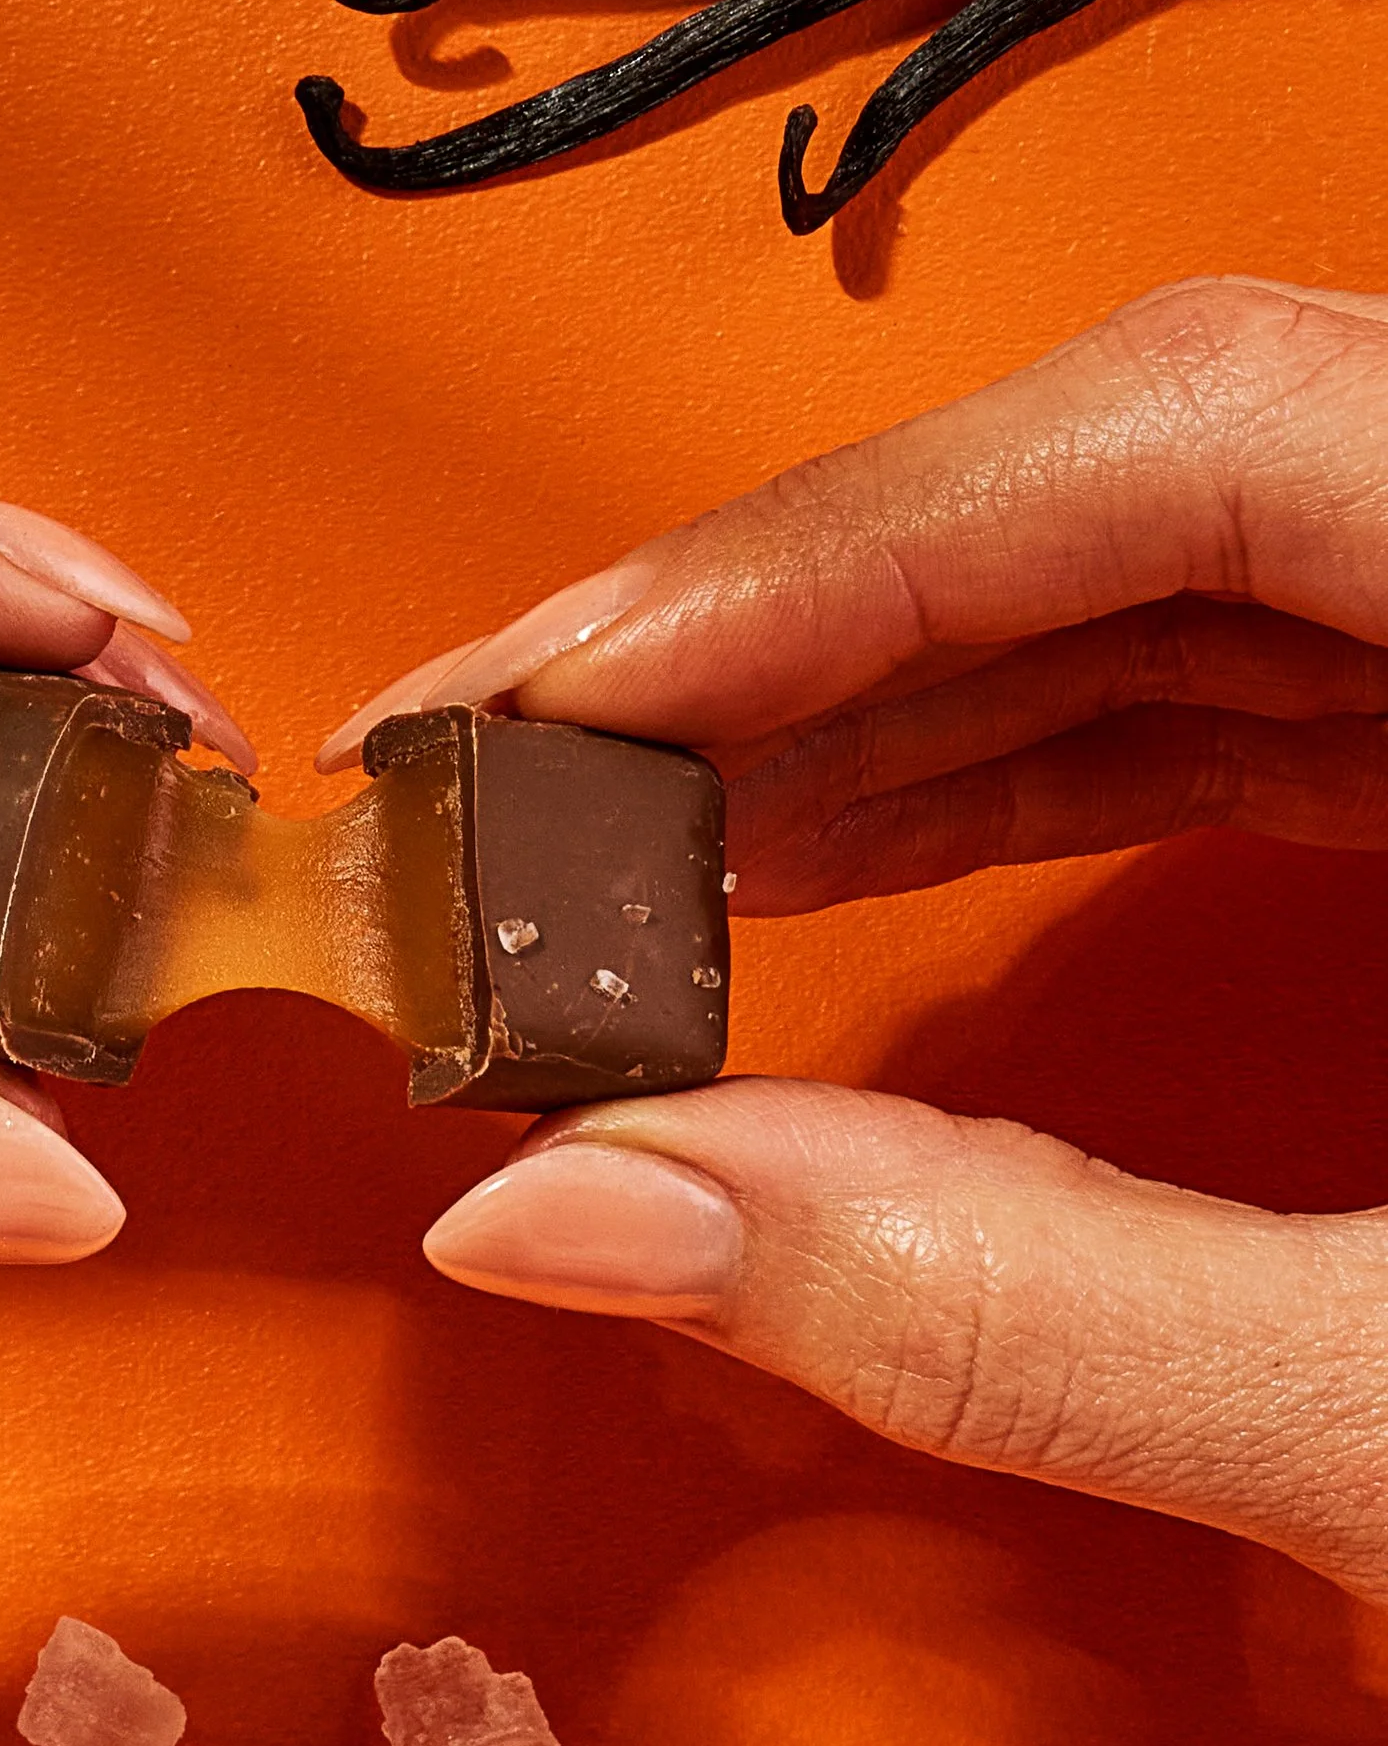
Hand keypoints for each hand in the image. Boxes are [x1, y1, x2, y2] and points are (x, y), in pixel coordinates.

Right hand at [330, 278, 1387, 1599]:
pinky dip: (997, 764)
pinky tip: (810, 853)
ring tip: (614, 826)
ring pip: (1165, 574)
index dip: (849, 542)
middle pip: (1150, 472)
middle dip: (799, 615)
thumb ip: (1006, 1315)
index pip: (1221, 430)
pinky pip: (1228, 690)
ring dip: (866, 694)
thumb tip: (548, 1224)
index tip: (566, 692)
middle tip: (517, 762)